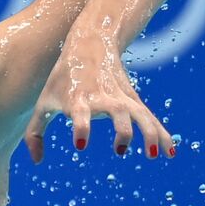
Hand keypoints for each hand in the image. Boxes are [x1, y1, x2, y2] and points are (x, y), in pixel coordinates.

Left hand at [24, 38, 175, 163]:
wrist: (90, 44)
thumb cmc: (61, 78)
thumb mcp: (44, 102)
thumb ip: (35, 132)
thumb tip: (36, 162)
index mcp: (78, 97)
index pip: (81, 112)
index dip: (81, 128)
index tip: (80, 145)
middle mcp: (102, 96)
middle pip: (118, 111)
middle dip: (122, 130)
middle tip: (120, 150)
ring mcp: (121, 96)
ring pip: (140, 113)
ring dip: (149, 133)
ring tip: (153, 155)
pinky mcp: (133, 99)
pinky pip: (149, 117)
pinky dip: (161, 133)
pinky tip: (169, 152)